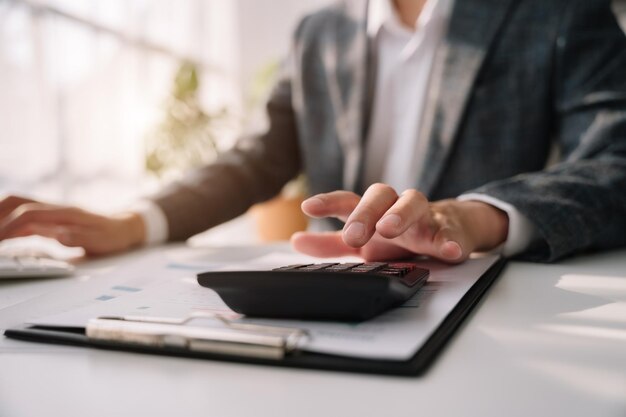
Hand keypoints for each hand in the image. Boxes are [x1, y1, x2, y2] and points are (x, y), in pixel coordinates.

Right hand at [0, 195, 146, 255]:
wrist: (123, 227)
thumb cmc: (112, 235)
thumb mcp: (100, 240)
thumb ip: (80, 238)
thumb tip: (60, 236)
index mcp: (65, 213)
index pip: (29, 214)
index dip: (9, 226)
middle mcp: (55, 209)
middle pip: (17, 202)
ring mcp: (52, 213)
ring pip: (18, 207)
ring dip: (0, 216)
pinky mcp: (51, 220)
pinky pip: (24, 218)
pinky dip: (9, 224)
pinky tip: (3, 234)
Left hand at [291, 183, 508, 262]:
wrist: (450, 228)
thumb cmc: (401, 233)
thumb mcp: (364, 242)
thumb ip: (331, 243)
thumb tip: (296, 241)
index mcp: (373, 210)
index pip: (347, 200)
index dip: (328, 203)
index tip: (308, 207)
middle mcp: (396, 206)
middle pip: (380, 195)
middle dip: (365, 212)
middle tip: (354, 234)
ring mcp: (425, 215)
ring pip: (414, 203)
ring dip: (401, 214)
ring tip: (390, 228)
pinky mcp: (450, 230)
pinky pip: (452, 233)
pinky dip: (451, 241)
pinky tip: (450, 250)